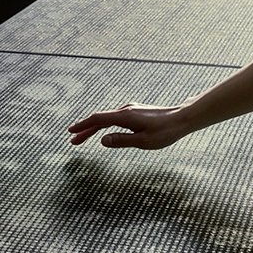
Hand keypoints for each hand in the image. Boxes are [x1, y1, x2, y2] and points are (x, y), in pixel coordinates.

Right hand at [67, 102, 190, 148]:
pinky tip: (103, 131)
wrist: (182, 118)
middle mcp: (125, 111)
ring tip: (83, 137)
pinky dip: (103, 125)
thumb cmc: (165, 132)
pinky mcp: (135, 113)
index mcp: (124, 117)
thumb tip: (102, 141)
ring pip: (106, 119)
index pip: (97, 120)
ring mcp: (130, 110)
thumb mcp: (143, 142)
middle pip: (99, 119)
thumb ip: (121, 141)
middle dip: (84, 129)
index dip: (83, 126)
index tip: (70, 132)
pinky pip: (113, 118)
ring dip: (93, 128)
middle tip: (72, 140)